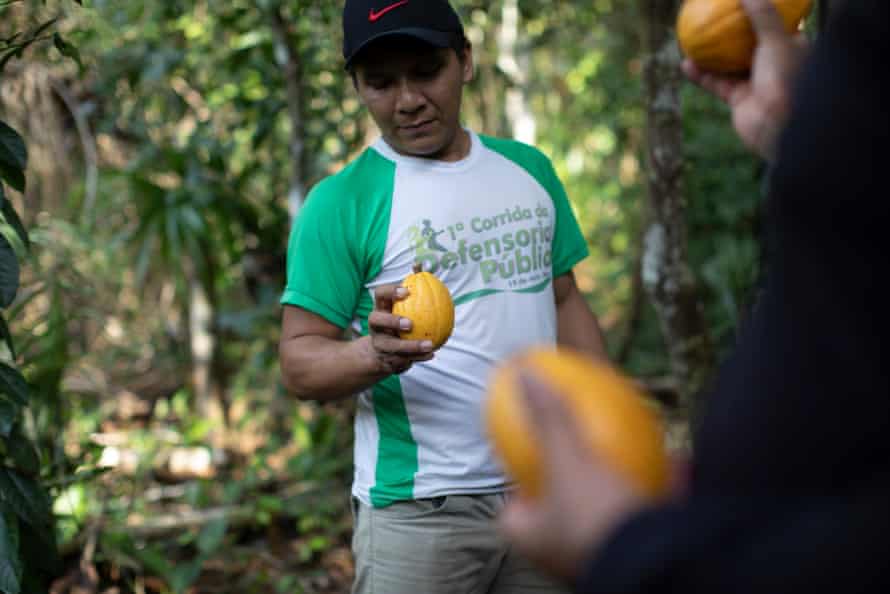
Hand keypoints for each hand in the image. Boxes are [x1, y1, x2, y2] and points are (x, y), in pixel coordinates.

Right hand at [365, 283, 434, 374]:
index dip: (390, 291)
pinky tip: (432, 354)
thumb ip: (411, 285)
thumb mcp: (401, 304)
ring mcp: (379, 343)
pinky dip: (418, 357)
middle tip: (410, 324)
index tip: (407, 291)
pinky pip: (403, 359)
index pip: (379, 294)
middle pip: (376, 321)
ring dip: (412, 346)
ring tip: (430, 345)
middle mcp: (375, 325)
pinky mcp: (385, 359)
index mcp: (380, 308)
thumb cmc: (397, 319)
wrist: (381, 352)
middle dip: (392, 322)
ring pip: (392, 346)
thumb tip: (419, 265)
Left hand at [498, 372, 645, 581]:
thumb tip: (522, 375)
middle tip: (583, 445)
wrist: (659, 567)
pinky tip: (683, 462)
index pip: (513, 513)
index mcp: (534, 540)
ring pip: (615, 511)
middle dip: (579, 478)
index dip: (517, 486)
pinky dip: (666, 491)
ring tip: (638, 447)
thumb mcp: (566, 458)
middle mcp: (565, 554)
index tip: (527, 455)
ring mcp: (605, 556)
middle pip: (566, 508)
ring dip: (627, 480)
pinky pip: (655, 516)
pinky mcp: (646, 556)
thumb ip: (546, 419)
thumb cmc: (597, 517)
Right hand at [682, 0, 809, 159]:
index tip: (739, 3)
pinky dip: (701, 75)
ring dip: (710, 53)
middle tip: (709, 16)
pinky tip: (685, 64)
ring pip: (729, 64)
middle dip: (729, 32)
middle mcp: (774, 65)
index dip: (760, 13)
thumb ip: (762, 15)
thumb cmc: (784, 79)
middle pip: (748, 43)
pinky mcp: (739, 100)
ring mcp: (756, 83)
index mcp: (791, 49)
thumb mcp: (776, 40)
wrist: (778, 125)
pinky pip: (717, 83)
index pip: (776, 25)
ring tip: (690, 38)